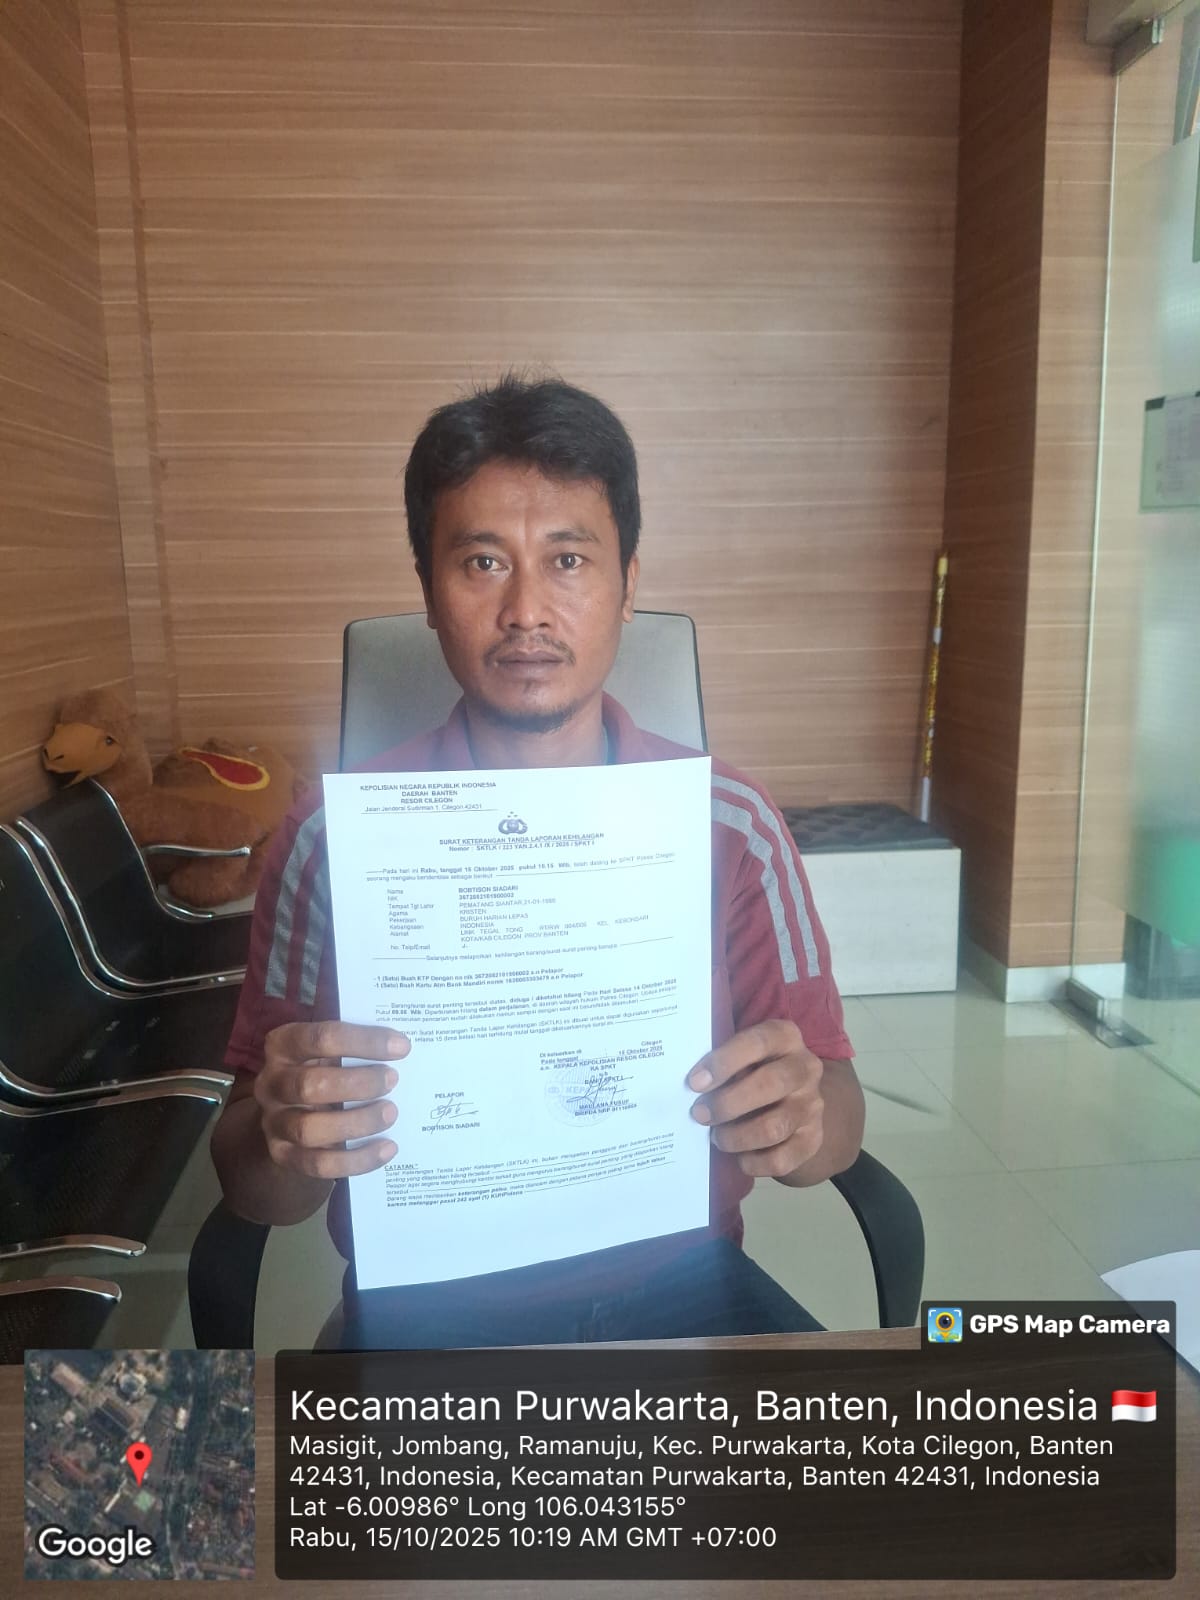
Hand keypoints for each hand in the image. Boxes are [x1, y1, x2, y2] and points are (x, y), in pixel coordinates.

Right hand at [255, 1021, 409, 1179]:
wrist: (293, 1108)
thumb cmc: (323, 1067)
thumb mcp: (331, 1047)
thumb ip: (356, 1042)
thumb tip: (401, 1043)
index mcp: (282, 1045)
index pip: (320, 1037)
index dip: (363, 1041)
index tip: (401, 1046)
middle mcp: (271, 1083)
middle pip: (308, 1086)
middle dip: (358, 1084)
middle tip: (393, 1080)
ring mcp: (273, 1122)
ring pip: (309, 1129)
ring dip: (357, 1122)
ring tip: (391, 1113)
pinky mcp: (282, 1155)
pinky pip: (318, 1164)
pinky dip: (357, 1159)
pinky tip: (387, 1148)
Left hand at [687, 1019, 822, 1177]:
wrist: (792, 1099)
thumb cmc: (752, 1070)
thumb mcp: (742, 1054)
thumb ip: (721, 1061)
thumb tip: (688, 1085)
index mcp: (785, 1037)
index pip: (758, 1042)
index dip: (724, 1061)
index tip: (695, 1082)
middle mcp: (806, 1068)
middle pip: (770, 1084)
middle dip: (727, 1103)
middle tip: (699, 1114)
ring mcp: (812, 1105)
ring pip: (774, 1126)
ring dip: (737, 1136)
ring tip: (717, 1137)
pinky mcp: (813, 1139)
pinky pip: (782, 1159)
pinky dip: (753, 1162)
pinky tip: (739, 1157)